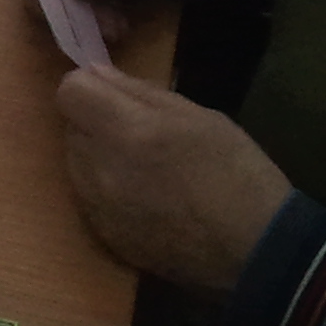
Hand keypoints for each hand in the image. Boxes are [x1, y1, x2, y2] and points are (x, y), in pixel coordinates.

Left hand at [56, 65, 291, 294]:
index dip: (88, 87)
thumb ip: (140, 92)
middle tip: (137, 132)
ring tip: (143, 168)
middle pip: (71, 128)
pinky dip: (106, 192)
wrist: (256, 252)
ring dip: (98, 157)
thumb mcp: (201, 116)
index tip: (113, 95)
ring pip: (76, 164)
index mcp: (126, 131)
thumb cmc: (236, 173)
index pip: (69, 92)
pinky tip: (146, 200)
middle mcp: (99, 169)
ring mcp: (98, 208)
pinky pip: (89, 199)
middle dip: (95, 122)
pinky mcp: (105, 238)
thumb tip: (99, 74)